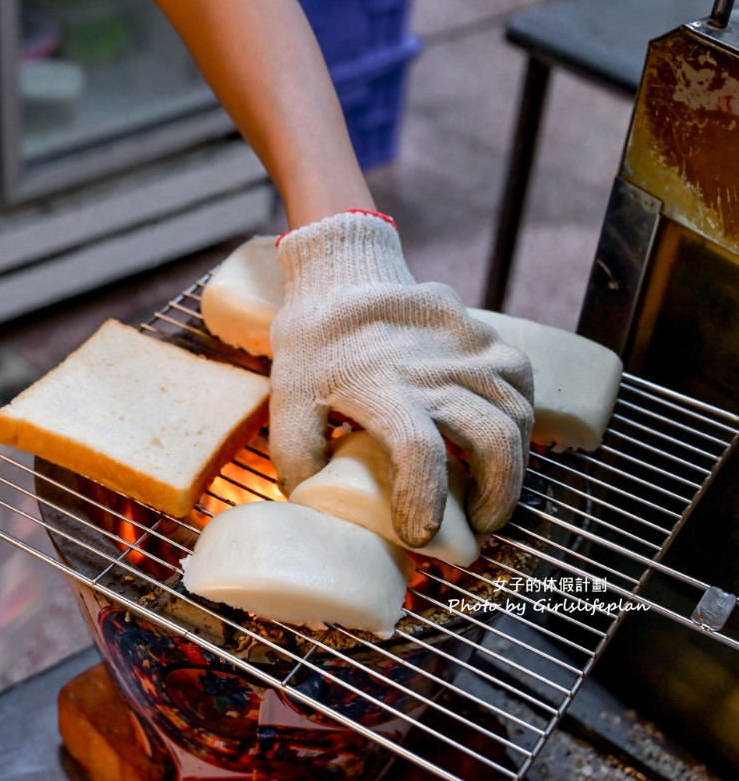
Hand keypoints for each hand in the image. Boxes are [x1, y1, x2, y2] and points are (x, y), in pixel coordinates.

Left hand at [269, 211, 534, 546]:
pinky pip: (524, 391)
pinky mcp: (490, 340)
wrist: (345, 275)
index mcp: (381, 385)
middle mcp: (434, 368)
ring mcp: (470, 351)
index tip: (419, 537)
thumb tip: (318, 504)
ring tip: (489, 499)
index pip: (419, 452)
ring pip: (518, 420)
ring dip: (513, 470)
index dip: (425, 502)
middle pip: (492, 441)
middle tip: (476, 528)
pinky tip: (499, 450)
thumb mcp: (288, 399)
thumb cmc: (315, 345)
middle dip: (494, 499)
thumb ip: (297, 456)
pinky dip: (520, 428)